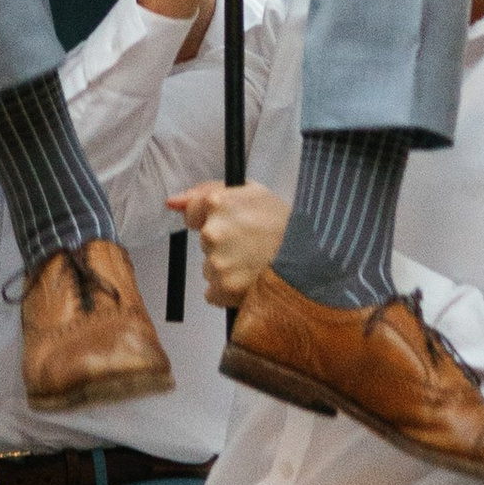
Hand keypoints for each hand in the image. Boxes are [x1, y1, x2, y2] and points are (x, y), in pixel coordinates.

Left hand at [169, 176, 291, 308]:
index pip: (192, 212)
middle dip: (223, 244)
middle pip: (205, 243)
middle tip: (252, 244)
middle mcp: (214, 232)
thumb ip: (206, 192)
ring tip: (255, 262)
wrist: (310, 257)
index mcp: (218, 203)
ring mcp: (218, 261)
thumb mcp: (252, 192)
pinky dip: (228, 290)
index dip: (211, 219)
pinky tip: (250, 280)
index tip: (229, 225)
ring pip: (210, 267)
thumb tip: (173, 202)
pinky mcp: (224, 288)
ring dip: (227, 268)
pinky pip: (213, 292)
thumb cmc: (286, 225)